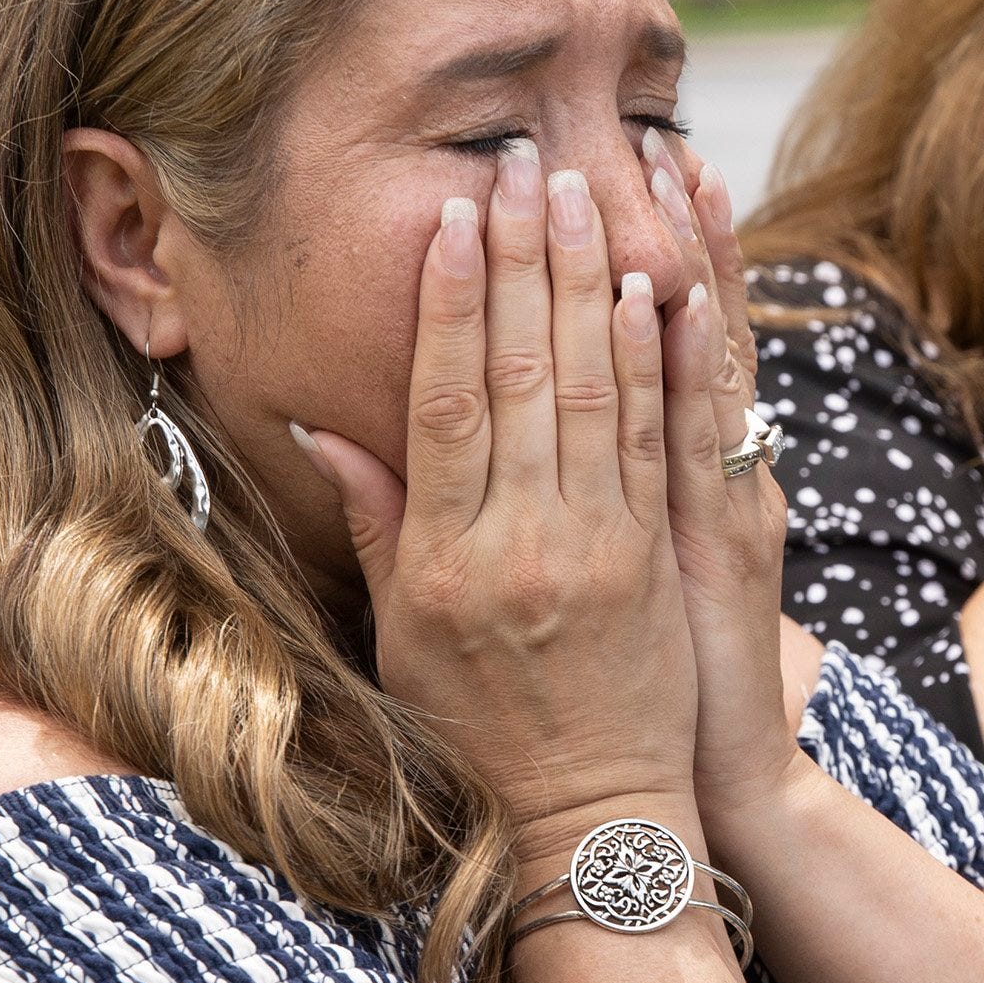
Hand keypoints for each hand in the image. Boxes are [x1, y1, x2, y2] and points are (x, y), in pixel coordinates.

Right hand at [292, 139, 697, 867]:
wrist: (590, 817)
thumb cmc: (480, 732)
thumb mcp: (402, 634)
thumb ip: (376, 521)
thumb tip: (321, 424)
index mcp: (446, 557)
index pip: (446, 401)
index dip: (450, 303)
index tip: (454, 219)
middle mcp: (523, 543)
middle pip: (525, 374)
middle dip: (527, 261)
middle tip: (528, 165)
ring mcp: (601, 548)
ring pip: (598, 391)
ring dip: (594, 282)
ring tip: (593, 193)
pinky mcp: (662, 558)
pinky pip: (659, 440)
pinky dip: (659, 359)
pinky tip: (658, 290)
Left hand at [631, 129, 814, 824]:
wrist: (682, 790)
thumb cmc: (644, 693)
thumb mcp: (626, 580)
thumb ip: (600, 495)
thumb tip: (565, 429)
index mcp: (683, 480)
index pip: (668, 342)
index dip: (663, 254)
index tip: (647, 167)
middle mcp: (707, 480)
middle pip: (690, 331)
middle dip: (672, 231)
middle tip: (658, 133)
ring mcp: (713, 509)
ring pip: (702, 366)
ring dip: (691, 267)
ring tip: (679, 176)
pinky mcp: (713, 551)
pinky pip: (699, 446)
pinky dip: (694, 372)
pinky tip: (682, 302)